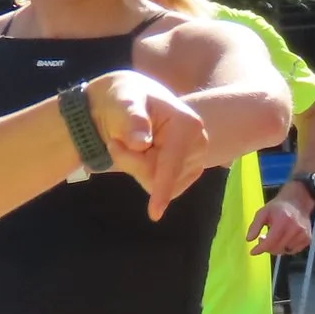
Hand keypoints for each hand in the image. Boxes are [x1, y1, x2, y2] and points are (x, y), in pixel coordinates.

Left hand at [86, 72, 209, 219]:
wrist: (131, 103)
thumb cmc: (127, 99)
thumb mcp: (124, 102)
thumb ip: (132, 120)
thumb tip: (140, 144)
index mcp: (187, 125)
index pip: (172, 163)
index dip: (162, 188)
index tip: (154, 214)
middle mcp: (198, 144)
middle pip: (161, 177)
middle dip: (134, 165)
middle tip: (116, 143)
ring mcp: (196, 160)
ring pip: (161, 186)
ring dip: (138, 169)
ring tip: (131, 145)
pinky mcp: (189, 172)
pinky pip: (164, 188)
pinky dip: (146, 175)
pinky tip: (144, 155)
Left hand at [246, 190, 314, 256]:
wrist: (297, 202)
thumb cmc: (278, 208)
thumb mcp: (263, 212)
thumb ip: (255, 226)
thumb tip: (249, 239)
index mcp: (282, 221)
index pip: (270, 241)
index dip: (260, 248)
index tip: (252, 252)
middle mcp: (295, 229)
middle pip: (277, 248)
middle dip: (267, 247)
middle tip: (263, 239)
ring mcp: (303, 234)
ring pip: (285, 251)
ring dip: (277, 247)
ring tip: (274, 237)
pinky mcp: (308, 239)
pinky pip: (293, 251)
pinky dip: (286, 248)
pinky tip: (284, 239)